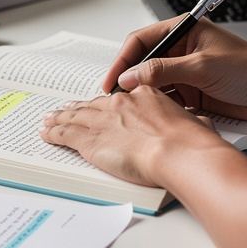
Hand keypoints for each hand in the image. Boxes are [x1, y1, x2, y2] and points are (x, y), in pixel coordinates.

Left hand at [40, 87, 233, 187]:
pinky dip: (53, 133)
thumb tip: (200, 125)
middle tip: (65, 108)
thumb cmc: (191, 141)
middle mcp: (120, 104)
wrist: (178, 151)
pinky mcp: (90, 139)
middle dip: (77, 108)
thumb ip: (194, 122)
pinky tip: (46, 133)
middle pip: (93, 105)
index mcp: (146, 96)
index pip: (120, 98)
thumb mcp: (198, 123)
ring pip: (74, 117)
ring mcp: (103, 120)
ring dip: (59, 118)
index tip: (101, 103)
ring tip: (48, 120)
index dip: (107, 102)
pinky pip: (65, 133)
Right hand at [102, 18, 246, 121]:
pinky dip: (158, 109)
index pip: (141, 41)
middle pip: (143, 63)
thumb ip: (164, 70)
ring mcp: (186, 73)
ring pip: (152, 85)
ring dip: (142, 97)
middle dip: (129, 81)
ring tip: (130, 111)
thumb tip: (131, 77)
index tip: (113, 79)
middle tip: (115, 98)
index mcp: (184, 31)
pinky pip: (167, 100)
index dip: (122, 60)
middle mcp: (181, 50)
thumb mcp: (203, 66)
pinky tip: (151, 117)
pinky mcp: (192, 93)